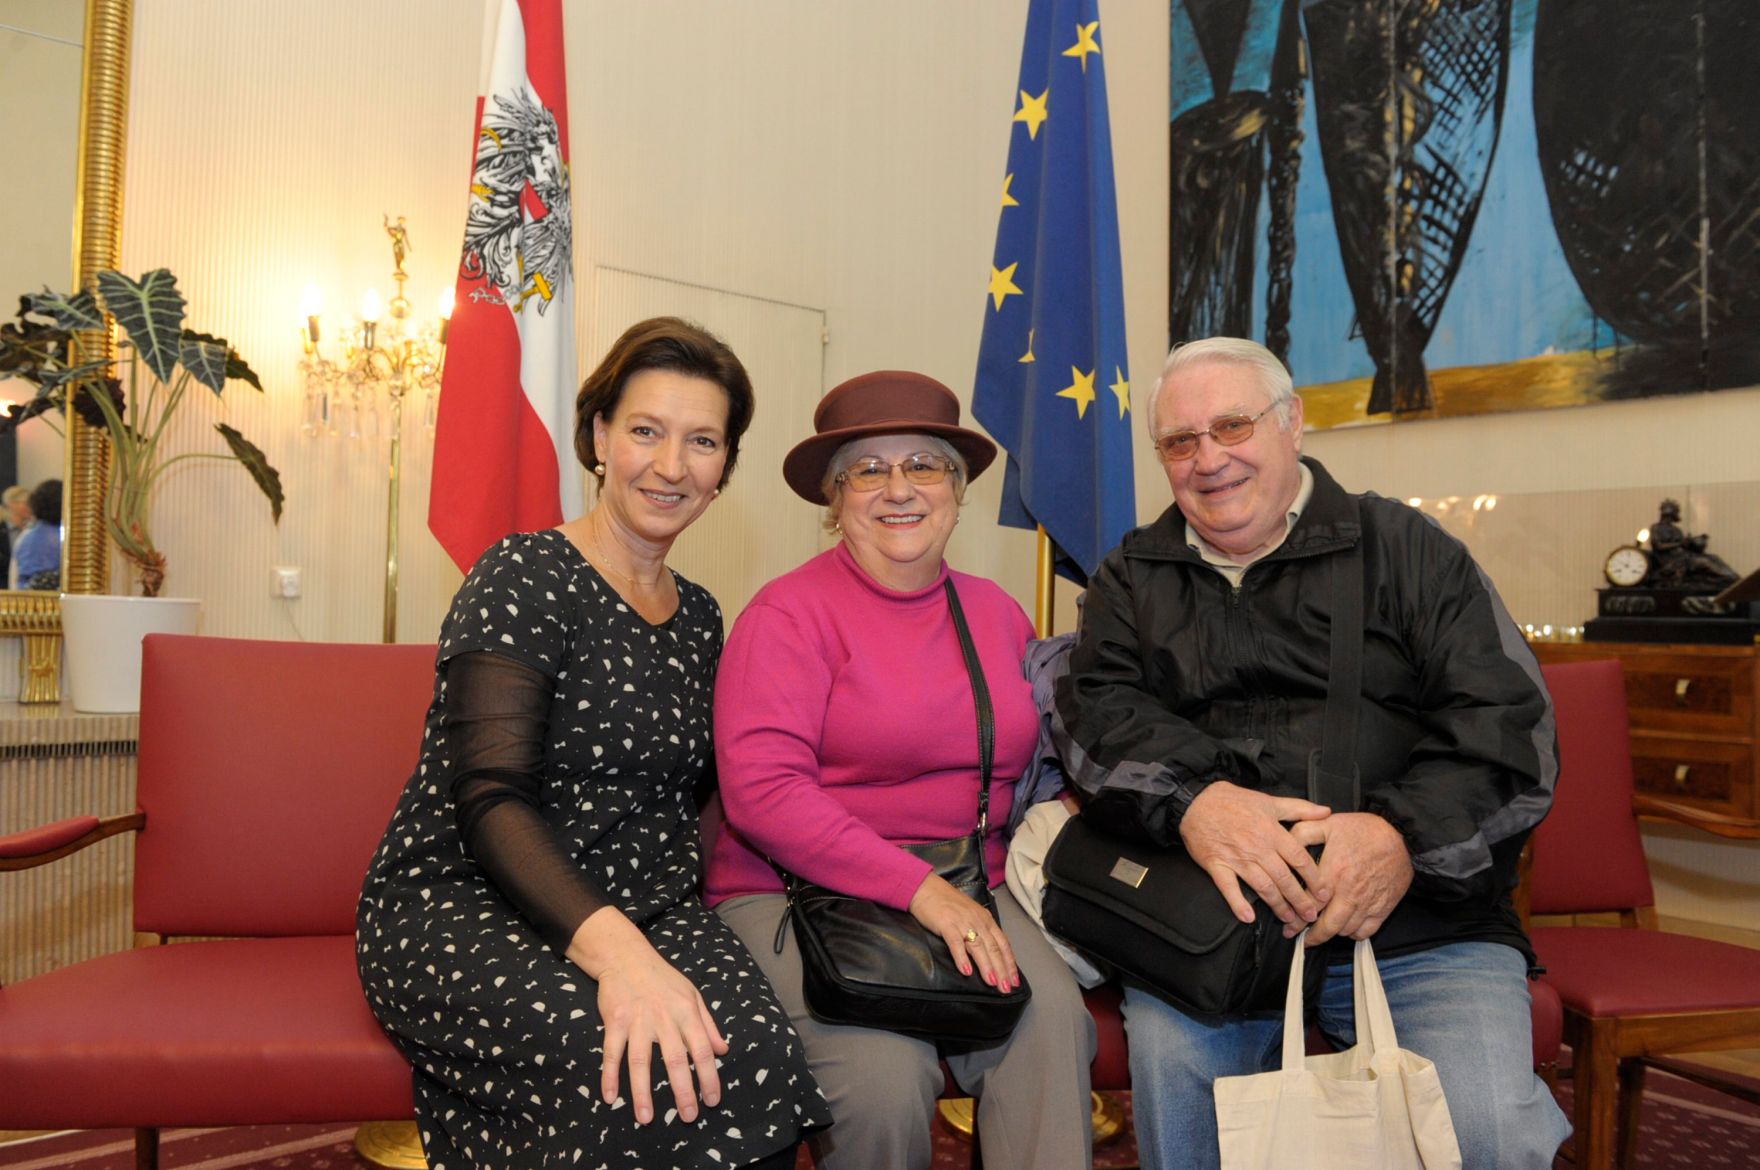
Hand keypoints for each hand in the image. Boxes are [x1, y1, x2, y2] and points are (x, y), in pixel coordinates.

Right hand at [568, 909, 728, 1125]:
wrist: (627, 957)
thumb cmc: (663, 979)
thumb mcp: (693, 995)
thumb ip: (708, 1024)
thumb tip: (723, 1050)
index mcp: (687, 1012)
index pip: (702, 1049)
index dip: (708, 1077)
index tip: (712, 1101)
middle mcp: (664, 1017)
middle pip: (674, 1059)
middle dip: (682, 1091)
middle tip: (688, 1117)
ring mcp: (637, 1020)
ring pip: (640, 1061)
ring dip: (642, 1092)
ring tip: (646, 1118)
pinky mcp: (614, 1021)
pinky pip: (611, 1053)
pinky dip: (609, 1075)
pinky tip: (610, 1097)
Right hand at [907, 872, 1020, 992]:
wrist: (926, 888)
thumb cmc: (947, 903)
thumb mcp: (970, 915)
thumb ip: (980, 931)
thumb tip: (990, 954)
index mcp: (985, 919)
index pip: (1003, 944)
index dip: (1009, 963)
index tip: (1014, 981)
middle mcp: (977, 921)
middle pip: (994, 948)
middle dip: (1002, 970)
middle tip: (1006, 989)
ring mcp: (962, 922)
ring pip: (979, 947)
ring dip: (987, 967)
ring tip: (993, 983)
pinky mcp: (946, 924)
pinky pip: (956, 943)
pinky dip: (962, 958)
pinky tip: (966, 972)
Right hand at [1179, 781, 1332, 927]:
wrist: (1196, 802)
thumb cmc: (1232, 801)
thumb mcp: (1269, 800)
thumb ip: (1299, 808)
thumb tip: (1326, 811)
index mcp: (1272, 832)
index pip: (1299, 860)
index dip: (1314, 879)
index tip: (1324, 893)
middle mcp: (1257, 848)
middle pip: (1284, 879)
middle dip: (1299, 900)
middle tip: (1311, 916)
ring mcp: (1236, 858)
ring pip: (1262, 887)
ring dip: (1277, 905)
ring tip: (1288, 919)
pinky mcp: (1217, 865)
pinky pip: (1228, 888)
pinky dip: (1238, 904)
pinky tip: (1248, 917)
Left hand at [1288, 812, 1412, 944]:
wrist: (1401, 836)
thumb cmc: (1363, 830)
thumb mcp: (1327, 823)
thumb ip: (1302, 833)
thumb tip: (1284, 844)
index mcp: (1333, 873)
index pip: (1309, 905)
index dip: (1296, 920)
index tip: (1288, 927)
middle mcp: (1349, 893)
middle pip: (1327, 926)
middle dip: (1312, 936)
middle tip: (1302, 940)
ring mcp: (1367, 903)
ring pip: (1345, 931)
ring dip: (1332, 934)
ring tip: (1321, 933)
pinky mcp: (1383, 908)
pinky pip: (1366, 931)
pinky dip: (1354, 934)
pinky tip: (1346, 929)